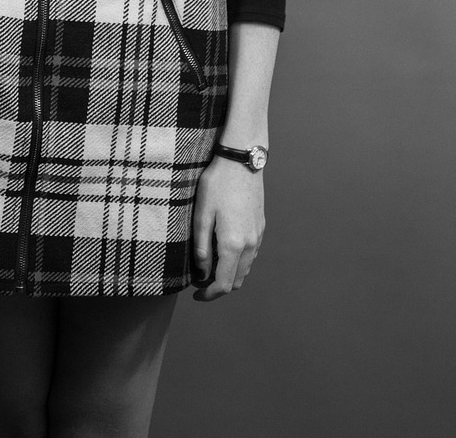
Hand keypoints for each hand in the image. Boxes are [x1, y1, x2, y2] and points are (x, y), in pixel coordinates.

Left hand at [191, 155, 264, 301]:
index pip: (224, 284)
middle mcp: (250, 245)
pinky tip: (224, 250)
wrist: (241, 160)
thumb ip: (201, 247)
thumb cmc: (218, 184)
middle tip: (200, 280)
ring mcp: (258, 236)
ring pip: (245, 269)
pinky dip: (238, 262)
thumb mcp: (202, 214)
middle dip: (219, 287)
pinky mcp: (260, 226)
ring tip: (209, 265)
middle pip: (237, 281)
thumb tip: (202, 273)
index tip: (195, 294)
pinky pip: (251, 254)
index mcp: (233, 245)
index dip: (209, 294)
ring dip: (229, 274)